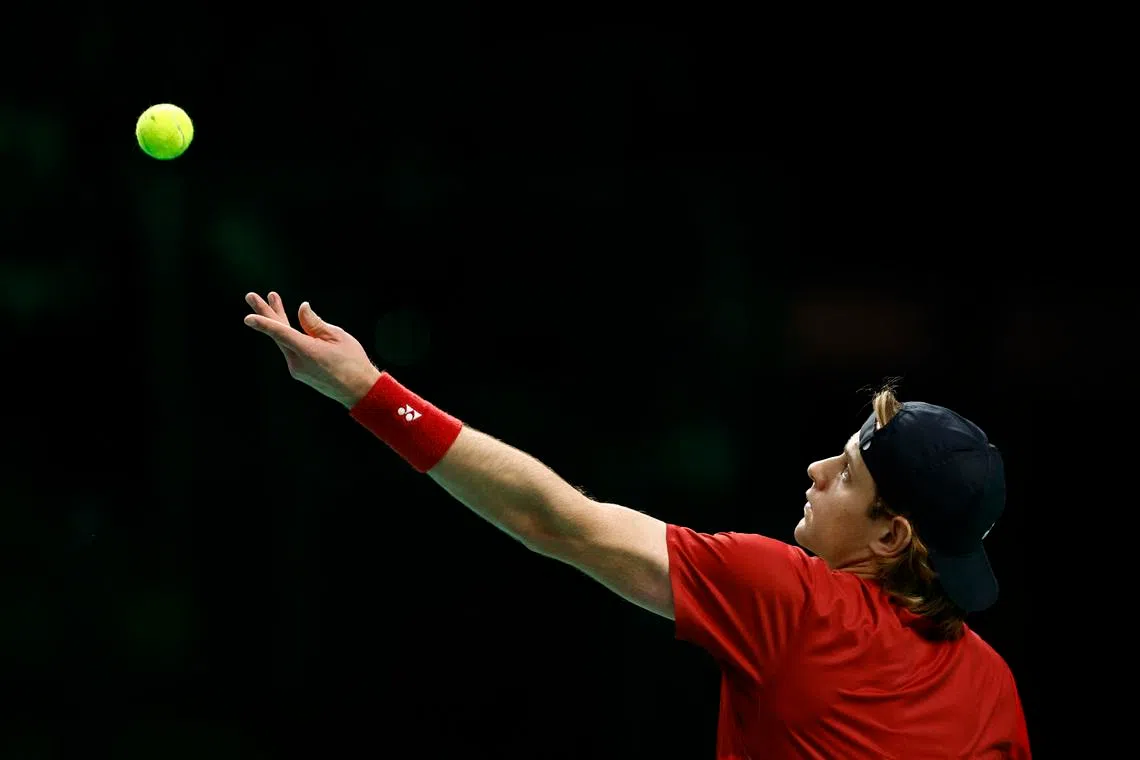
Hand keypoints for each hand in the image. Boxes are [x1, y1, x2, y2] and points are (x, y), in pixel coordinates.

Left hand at [243, 292, 381, 407]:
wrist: (360, 391)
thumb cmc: (353, 363)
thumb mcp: (337, 337)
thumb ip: (315, 323)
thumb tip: (301, 309)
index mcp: (307, 351)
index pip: (280, 333)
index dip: (264, 322)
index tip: (248, 317)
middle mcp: (297, 362)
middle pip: (277, 334)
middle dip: (265, 313)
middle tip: (251, 297)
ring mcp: (297, 369)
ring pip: (283, 341)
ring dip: (278, 322)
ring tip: (273, 302)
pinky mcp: (300, 372)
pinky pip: (290, 350)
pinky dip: (287, 336)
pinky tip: (288, 324)